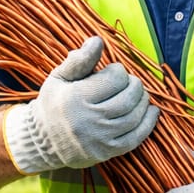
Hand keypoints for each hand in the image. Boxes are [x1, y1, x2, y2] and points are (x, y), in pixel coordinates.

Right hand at [4, 36, 158, 174]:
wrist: (42, 141)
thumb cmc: (53, 104)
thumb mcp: (59, 78)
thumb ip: (79, 60)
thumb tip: (98, 40)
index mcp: (76, 97)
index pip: (115, 78)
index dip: (118, 71)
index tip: (111, 73)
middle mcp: (90, 119)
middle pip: (129, 96)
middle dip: (134, 85)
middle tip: (128, 83)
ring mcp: (100, 138)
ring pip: (135, 115)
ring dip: (143, 101)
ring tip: (137, 95)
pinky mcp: (108, 151)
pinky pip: (137, 137)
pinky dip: (149, 123)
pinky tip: (151, 112)